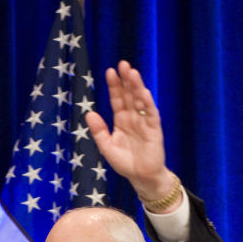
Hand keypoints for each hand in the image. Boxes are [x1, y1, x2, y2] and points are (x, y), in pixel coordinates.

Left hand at [85, 60, 175, 201]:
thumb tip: (88, 113)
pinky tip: (143, 93)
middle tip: (122, 64)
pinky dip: (147, 103)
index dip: (114, 86)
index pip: (117, 99)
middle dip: (126, 80)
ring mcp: (144, 122)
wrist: (141, 177)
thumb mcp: (106, 146)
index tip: (109, 71)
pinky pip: (150, 113)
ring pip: (140, 100)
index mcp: (121, 120)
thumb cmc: (125, 162)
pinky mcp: (154, 129)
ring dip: (137, 86)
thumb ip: (98, 131)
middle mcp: (133, 118)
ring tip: (132, 72)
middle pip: (129, 95)